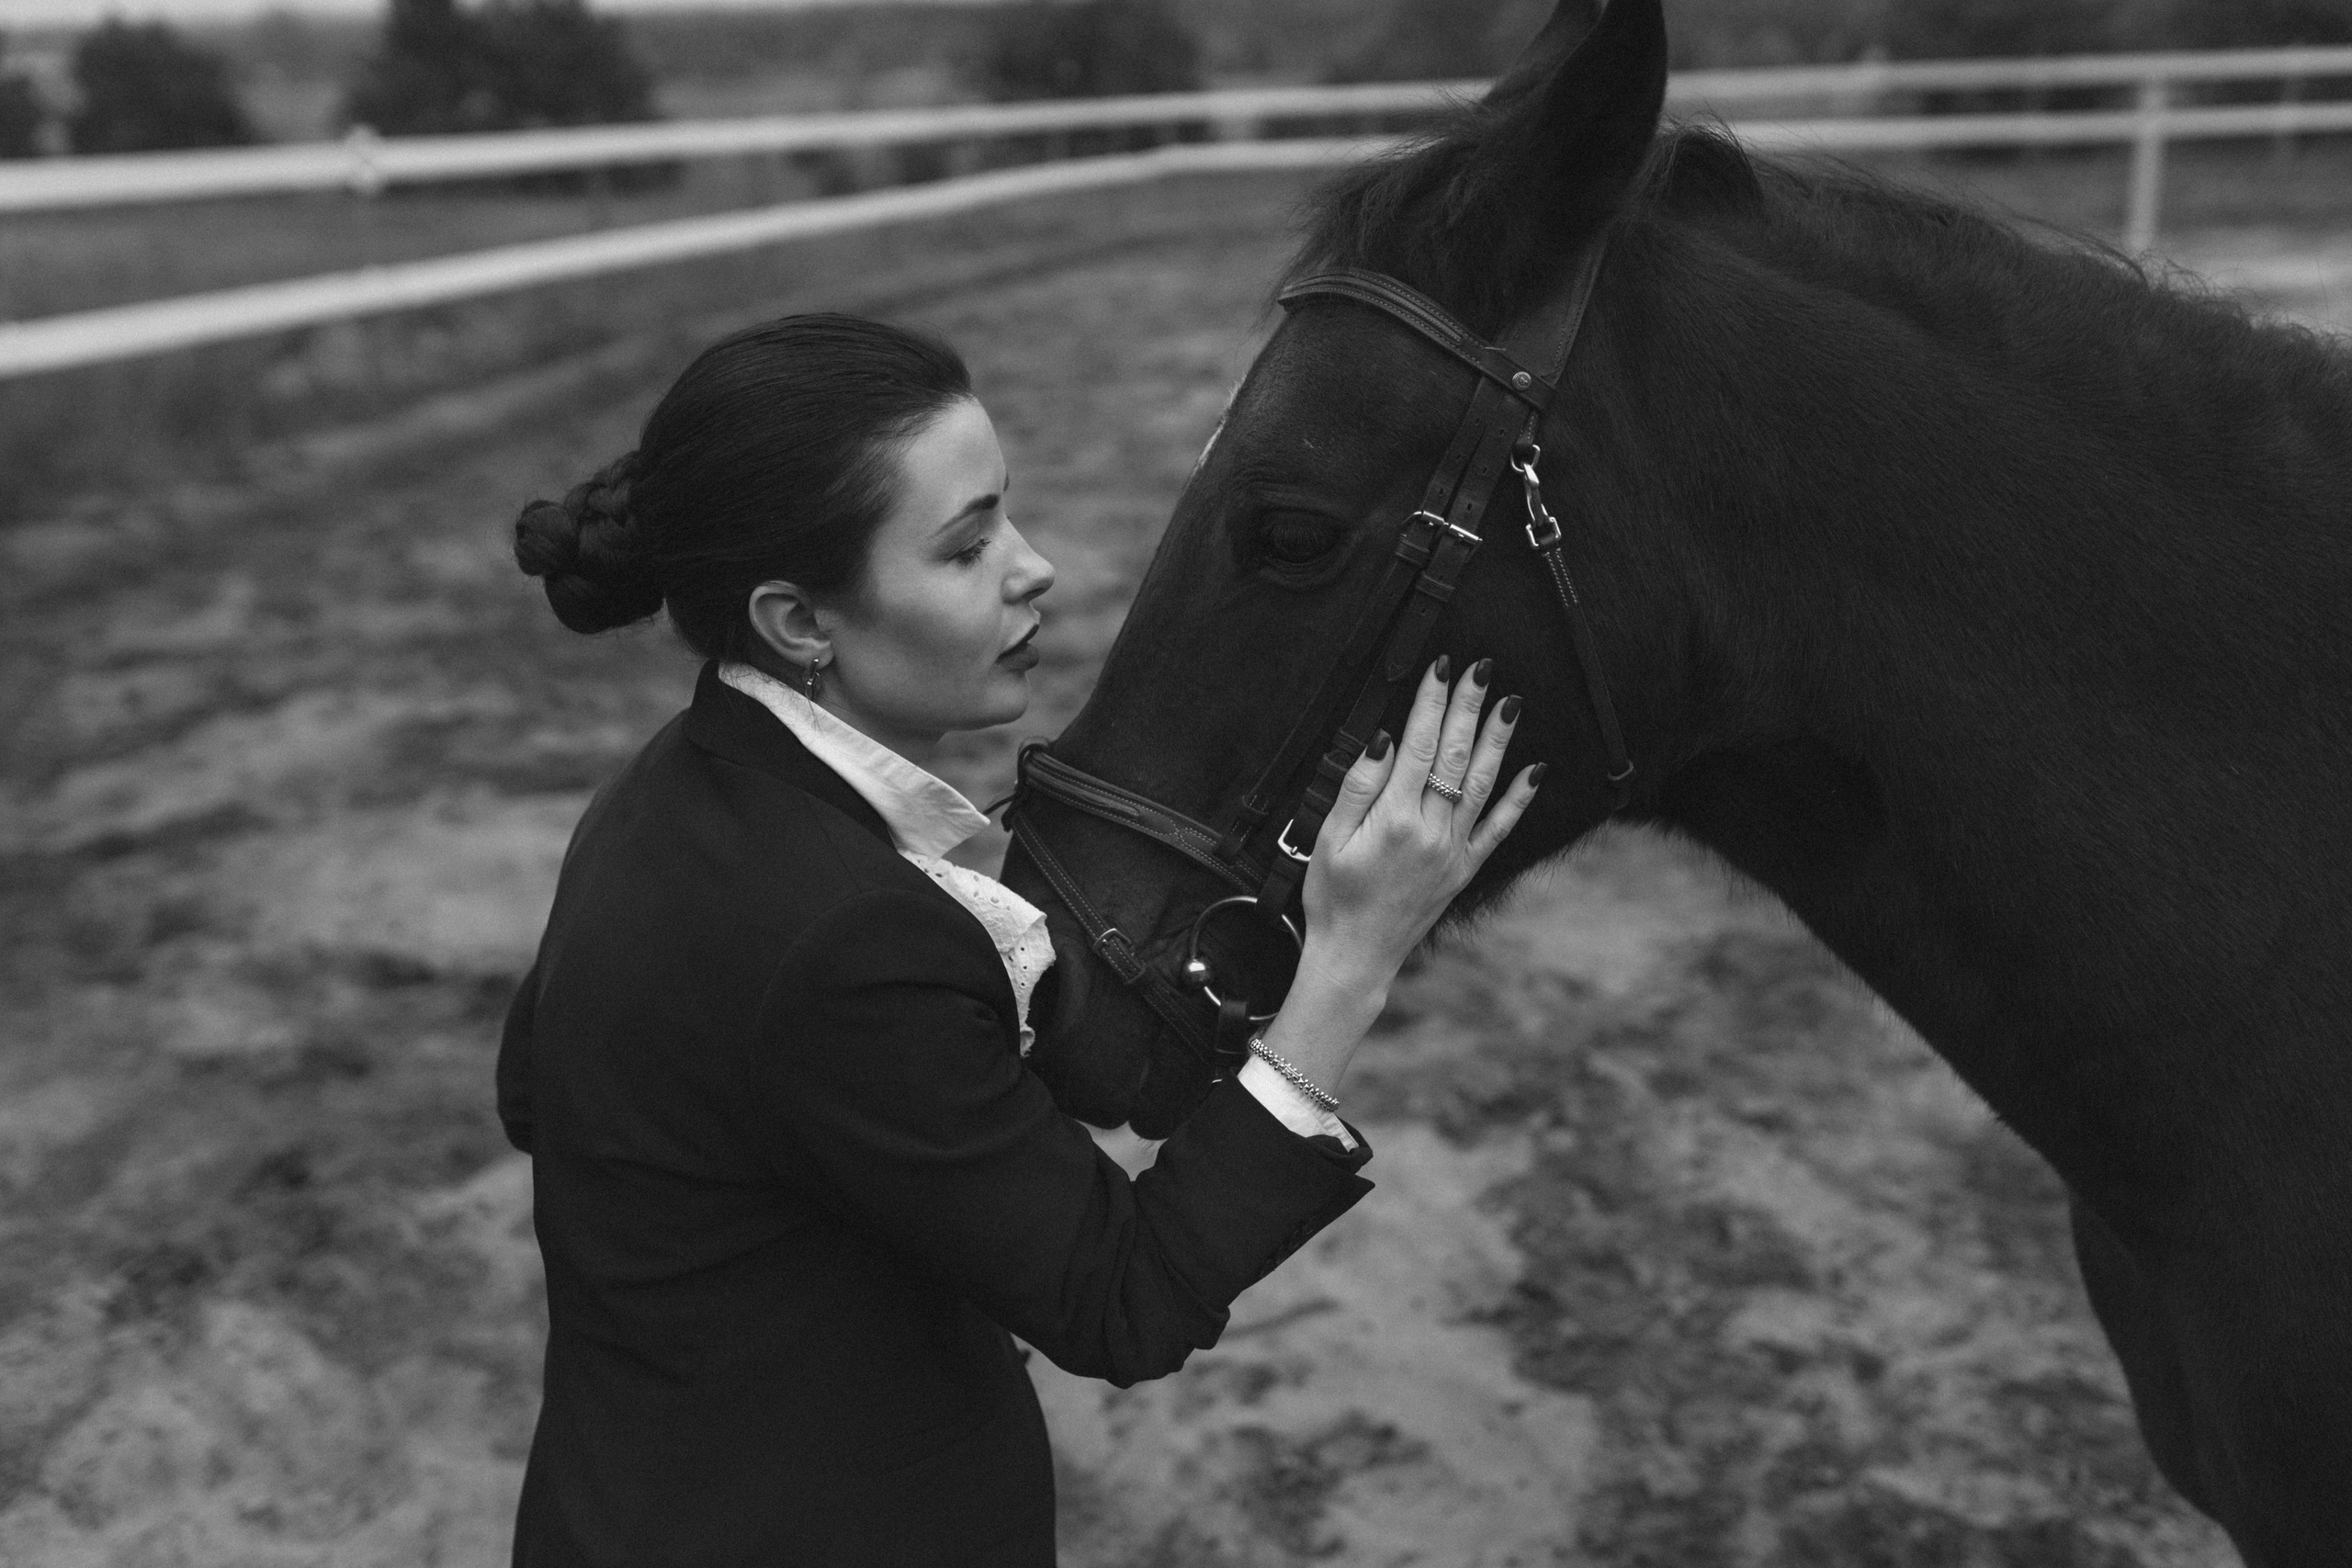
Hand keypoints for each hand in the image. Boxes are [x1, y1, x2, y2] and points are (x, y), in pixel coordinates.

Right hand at [1298, 656, 1543, 987]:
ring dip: (1498, 741)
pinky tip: (1534, 771)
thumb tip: (1385, 739)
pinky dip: (1518, 799)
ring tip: (1510, 702)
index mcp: (1394, 821)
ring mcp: (1453, 852)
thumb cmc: (1333, 897)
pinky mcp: (1465, 870)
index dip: (1431, 703)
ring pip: (1482, 785)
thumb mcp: (1330, 839)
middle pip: (1454, 756)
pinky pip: (1499, 829)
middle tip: (1482, 667)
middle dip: (1469, 707)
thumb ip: (1358, 787)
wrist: (1356, 955)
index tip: (1441, 668)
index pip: (1418, 746)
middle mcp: (1431, 833)